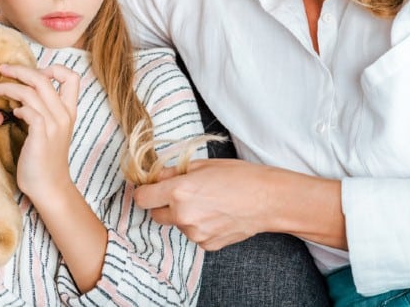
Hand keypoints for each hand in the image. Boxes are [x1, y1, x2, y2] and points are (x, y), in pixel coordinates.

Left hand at [0, 64, 79, 200]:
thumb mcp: (50, 130)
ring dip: (8, 86)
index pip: (72, 77)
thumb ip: (43, 110)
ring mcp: (54, 124)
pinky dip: (16, 106)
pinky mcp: (42, 134)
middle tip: (1, 69)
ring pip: (31, 91)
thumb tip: (22, 94)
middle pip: (44, 78)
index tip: (34, 73)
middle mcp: (64, 114)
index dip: (53, 68)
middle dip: (19, 70)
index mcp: (69, 110)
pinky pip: (29, 109)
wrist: (49, 186)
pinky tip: (10, 111)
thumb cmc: (45, 159)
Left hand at [133, 159, 275, 250]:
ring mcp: (195, 234)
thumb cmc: (239, 177)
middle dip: (163, 204)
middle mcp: (183, 215)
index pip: (142, 198)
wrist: (268, 200)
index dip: (145, 191)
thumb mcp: (203, 164)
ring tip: (208, 203)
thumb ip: (174, 172)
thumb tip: (156, 177)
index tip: (151, 188)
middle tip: (183, 193)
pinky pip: (194, 235)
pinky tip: (217, 215)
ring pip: (177, 225)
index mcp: (179, 191)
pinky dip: (200, 226)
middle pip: (156, 214)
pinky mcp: (207, 245)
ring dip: (184, 215)